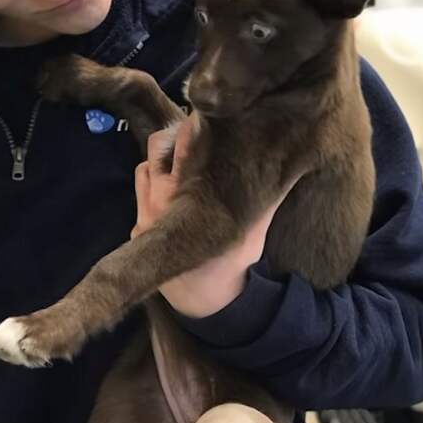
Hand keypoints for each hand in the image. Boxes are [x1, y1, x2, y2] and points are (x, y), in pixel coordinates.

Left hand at [131, 117, 295, 317]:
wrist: (206, 301)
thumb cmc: (232, 260)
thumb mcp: (254, 226)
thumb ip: (263, 194)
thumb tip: (285, 162)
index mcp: (190, 192)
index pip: (185, 140)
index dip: (194, 126)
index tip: (208, 121)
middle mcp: (161, 197)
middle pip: (157, 145)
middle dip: (174, 137)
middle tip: (193, 137)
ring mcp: (144, 212)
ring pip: (144, 166)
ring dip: (160, 160)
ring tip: (182, 163)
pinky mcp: (136, 227)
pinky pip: (139, 193)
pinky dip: (151, 185)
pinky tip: (170, 190)